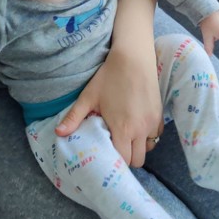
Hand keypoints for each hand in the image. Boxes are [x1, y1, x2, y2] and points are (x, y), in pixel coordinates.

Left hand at [55, 47, 162, 166]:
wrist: (133, 58)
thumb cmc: (109, 77)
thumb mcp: (88, 97)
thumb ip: (74, 117)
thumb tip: (58, 133)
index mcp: (123, 129)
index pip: (123, 159)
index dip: (114, 160)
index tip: (106, 153)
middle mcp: (141, 130)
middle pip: (138, 160)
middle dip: (127, 158)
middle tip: (115, 147)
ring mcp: (152, 123)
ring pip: (149, 148)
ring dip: (138, 147)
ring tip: (126, 136)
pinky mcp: (160, 115)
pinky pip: (156, 135)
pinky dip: (148, 136)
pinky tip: (136, 125)